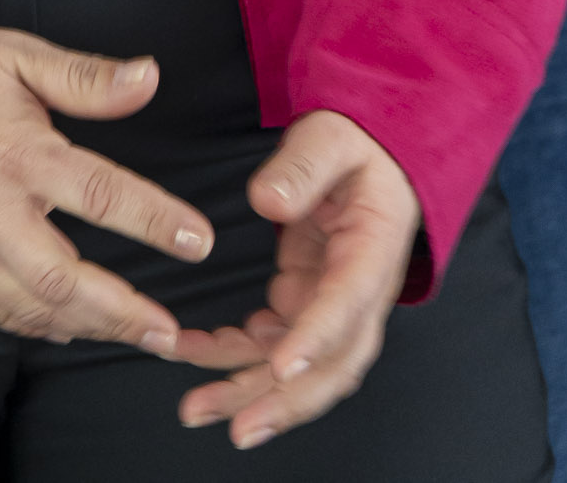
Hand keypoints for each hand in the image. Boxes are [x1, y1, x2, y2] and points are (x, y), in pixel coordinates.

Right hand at [0, 20, 211, 348]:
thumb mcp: (18, 57)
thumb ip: (86, 78)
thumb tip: (149, 78)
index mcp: (21, 152)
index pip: (103, 194)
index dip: (156, 221)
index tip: (198, 241)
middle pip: (66, 280)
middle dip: (123, 313)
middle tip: (168, 332)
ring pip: (30, 308)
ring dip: (85, 327)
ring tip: (128, 334)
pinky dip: (32, 326)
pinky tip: (62, 327)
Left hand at [172, 109, 419, 447]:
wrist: (371, 155)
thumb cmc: (354, 147)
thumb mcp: (332, 138)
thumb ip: (302, 166)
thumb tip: (266, 200)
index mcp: (372, 254)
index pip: (346, 305)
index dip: (315, 339)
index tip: (281, 366)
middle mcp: (357, 296)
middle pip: (328, 366)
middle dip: (282, 400)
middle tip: (237, 428)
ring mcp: (329, 305)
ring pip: (295, 369)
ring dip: (247, 391)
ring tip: (195, 408)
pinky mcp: (303, 302)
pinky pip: (268, 342)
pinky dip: (231, 354)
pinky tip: (194, 353)